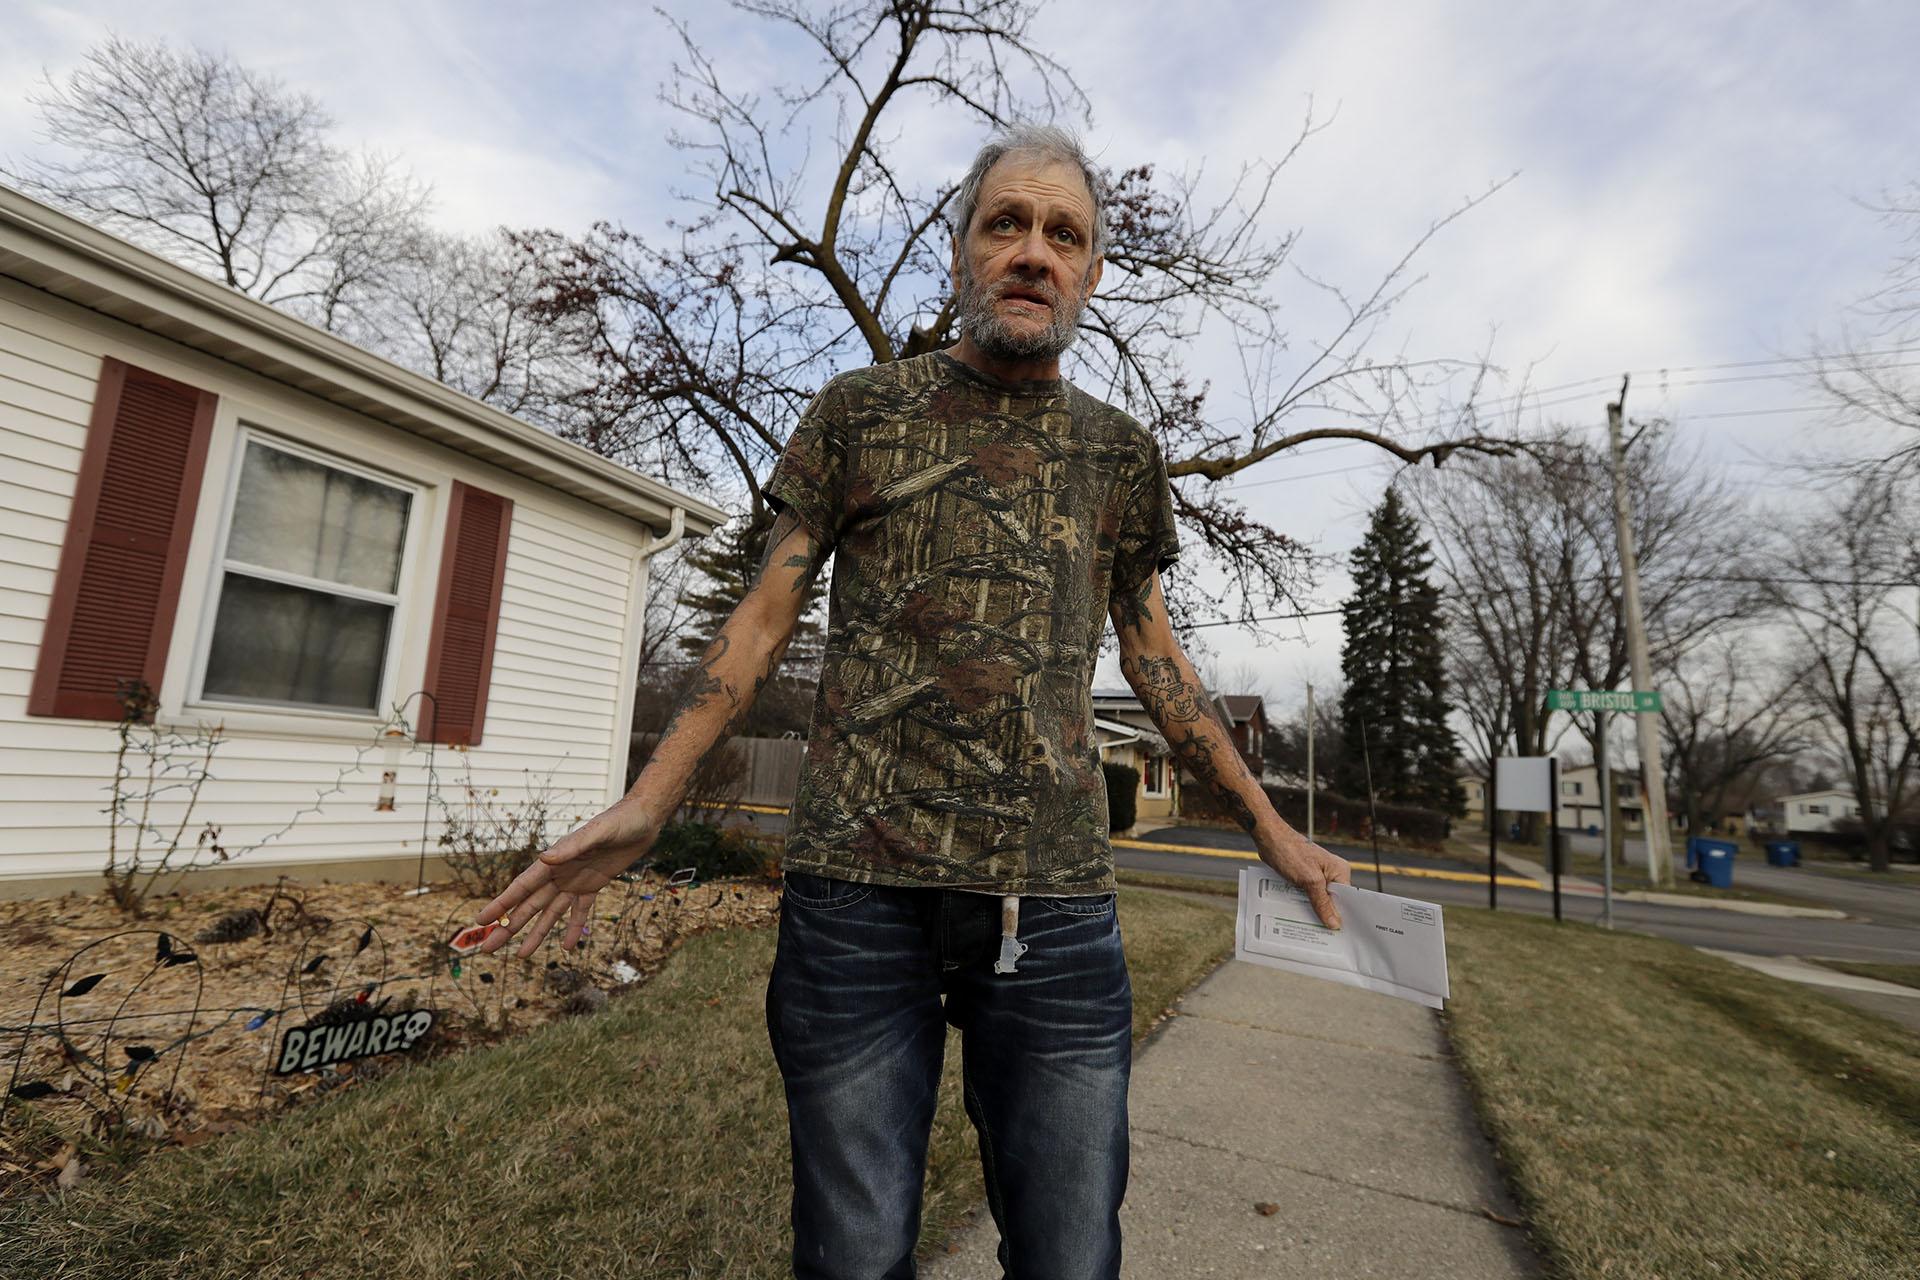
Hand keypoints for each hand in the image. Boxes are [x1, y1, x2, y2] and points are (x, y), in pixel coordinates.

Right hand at [470, 797, 663, 958]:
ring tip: (522, 956)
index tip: (481, 921)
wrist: (643, 819)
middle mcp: (559, 873)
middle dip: (509, 927)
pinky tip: (566, 948)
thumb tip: (545, 859)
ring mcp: (575, 881)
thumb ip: (571, 847)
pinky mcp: (594, 885)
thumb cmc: (619, 821)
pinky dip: (573, 929)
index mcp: (554, 861)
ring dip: (536, 933)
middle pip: (529, 906)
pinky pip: (580, 911)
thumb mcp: (597, 832)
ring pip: (551, 913)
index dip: (501, 905)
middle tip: (489, 949)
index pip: (521, 888)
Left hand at [1255, 827, 1351, 929]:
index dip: (1341, 916)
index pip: (1346, 900)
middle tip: (1322, 935)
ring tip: (1309, 928)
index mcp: (1340, 871)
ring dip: (1313, 910)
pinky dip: (1303, 903)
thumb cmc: (1290, 852)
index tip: (1337, 934)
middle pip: (1333, 901)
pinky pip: (1308, 895)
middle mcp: (1332, 873)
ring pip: (1319, 900)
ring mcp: (1318, 875)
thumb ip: (1322, 903)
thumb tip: (1335, 923)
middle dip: (1326, 915)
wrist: (1269, 838)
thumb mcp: (1309, 881)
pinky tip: (1298, 914)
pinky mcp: (1306, 877)